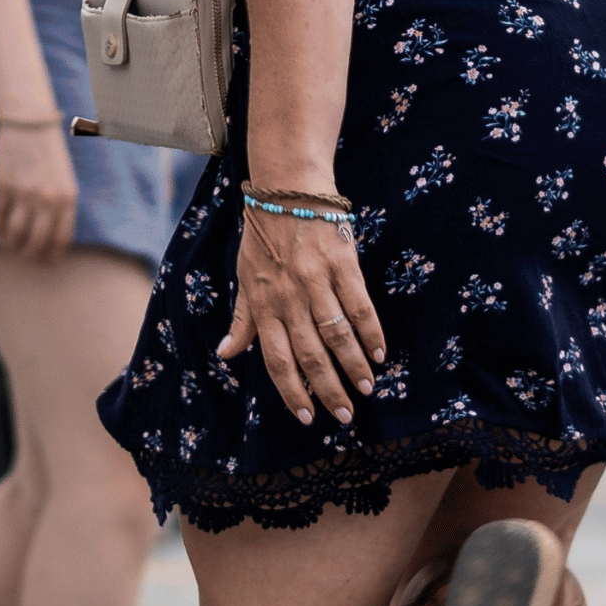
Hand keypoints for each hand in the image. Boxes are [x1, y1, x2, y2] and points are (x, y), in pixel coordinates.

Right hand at [0, 121, 77, 260]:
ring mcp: (25, 192)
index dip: (52, 256)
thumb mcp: (65, 179)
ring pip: (17, 233)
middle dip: (30, 255)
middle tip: (25, 257)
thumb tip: (50, 236)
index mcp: (68, 198)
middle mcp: (48, 198)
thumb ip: (61, 205)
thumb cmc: (49, 152)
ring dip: (12, 245)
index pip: (61, 239)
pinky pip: (1, 217)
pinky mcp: (5, 185)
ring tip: (10, 246)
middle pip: (38, 241)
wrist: (30, 122)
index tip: (46, 263)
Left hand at [220, 206, 385, 426]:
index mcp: (264, 306)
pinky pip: (358, 306)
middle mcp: (288, 299)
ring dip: (353, 366)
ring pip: (336, 335)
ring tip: (365, 389)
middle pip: (310, 355)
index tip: (308, 417)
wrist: (286, 189)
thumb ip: (241, 319)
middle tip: (345, 415)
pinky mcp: (341, 264)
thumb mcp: (244, 278)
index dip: (292, 392)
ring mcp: (315, 282)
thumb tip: (226, 354)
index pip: (277, 360)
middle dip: (328, 390)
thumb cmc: (263, 236)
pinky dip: (370, 332)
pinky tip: (379, 354)